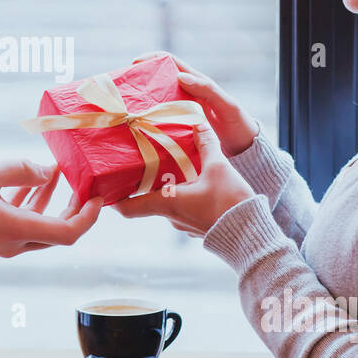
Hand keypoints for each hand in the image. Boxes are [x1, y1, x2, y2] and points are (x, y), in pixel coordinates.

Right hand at [0, 161, 102, 263]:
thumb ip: (20, 169)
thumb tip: (45, 171)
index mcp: (18, 230)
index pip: (69, 233)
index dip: (89, 216)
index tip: (98, 196)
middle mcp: (15, 243)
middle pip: (60, 232)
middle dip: (77, 207)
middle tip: (85, 182)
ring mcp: (3, 243)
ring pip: (41, 226)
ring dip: (53, 201)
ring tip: (58, 171)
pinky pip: (22, 223)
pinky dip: (32, 203)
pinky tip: (33, 180)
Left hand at [113, 122, 254, 235]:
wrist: (253, 235)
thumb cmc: (230, 203)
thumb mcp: (218, 167)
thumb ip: (206, 144)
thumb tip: (197, 122)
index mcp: (166, 203)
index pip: (127, 208)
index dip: (113, 200)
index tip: (104, 188)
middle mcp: (171, 217)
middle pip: (146, 202)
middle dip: (141, 184)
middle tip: (137, 165)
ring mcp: (184, 224)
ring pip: (166, 204)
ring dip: (164, 189)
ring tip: (166, 168)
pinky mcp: (199, 226)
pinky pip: (183, 209)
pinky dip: (180, 196)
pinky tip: (190, 181)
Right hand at [133, 51, 260, 157]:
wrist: (245, 149)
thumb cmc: (239, 124)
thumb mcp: (227, 105)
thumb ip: (208, 90)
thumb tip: (181, 76)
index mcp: (197, 83)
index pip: (171, 62)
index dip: (152, 59)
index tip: (134, 64)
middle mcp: (187, 94)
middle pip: (159, 81)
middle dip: (141, 80)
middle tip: (123, 88)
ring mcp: (182, 110)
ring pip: (157, 101)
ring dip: (141, 102)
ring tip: (125, 108)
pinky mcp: (180, 127)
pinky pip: (161, 119)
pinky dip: (148, 120)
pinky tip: (137, 128)